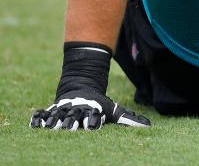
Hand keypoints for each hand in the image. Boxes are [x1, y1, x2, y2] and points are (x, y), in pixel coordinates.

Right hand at [30, 89, 150, 130]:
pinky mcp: (51, 109)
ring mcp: (63, 109)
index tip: (94, 125)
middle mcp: (77, 110)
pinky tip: (35, 124)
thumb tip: (148, 126)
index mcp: (92, 111)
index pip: (93, 117)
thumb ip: (129, 119)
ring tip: (54, 127)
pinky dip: (38, 118)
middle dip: (72, 123)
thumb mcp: (114, 110)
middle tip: (69, 127)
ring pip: (57, 116)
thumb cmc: (99, 105)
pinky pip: (41, 114)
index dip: (93, 121)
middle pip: (74, 118)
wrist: (82, 86)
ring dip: (55, 122)